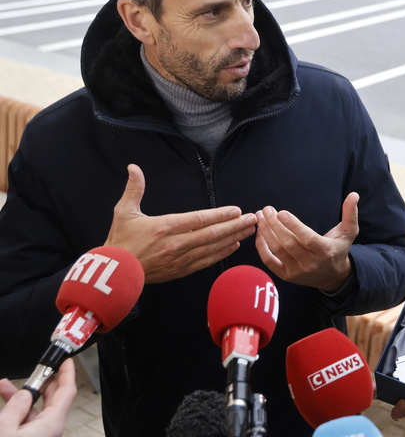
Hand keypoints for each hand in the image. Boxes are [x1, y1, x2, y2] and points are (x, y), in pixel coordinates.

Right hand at [0, 359, 75, 436]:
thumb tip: (24, 394)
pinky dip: (16, 410)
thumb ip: (16, 409)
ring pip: (34, 409)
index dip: (68, 373)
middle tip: (37, 368)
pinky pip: (26, 420)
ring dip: (21, 396)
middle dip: (41, 381)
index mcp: (52, 424)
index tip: (66, 361)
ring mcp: (40, 435)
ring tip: (4, 385)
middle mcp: (50, 429)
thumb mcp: (5, 429)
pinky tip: (4, 399)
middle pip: (52, 398)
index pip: (67, 392)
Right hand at [105, 164, 257, 282]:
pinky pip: (206, 261)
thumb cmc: (120, 241)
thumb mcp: (123, 212)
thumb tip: (133, 167)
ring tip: (250, 230)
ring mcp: (180, 259)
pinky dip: (222, 254)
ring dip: (233, 238)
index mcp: (164, 227)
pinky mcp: (181, 271)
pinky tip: (234, 246)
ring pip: (212, 248)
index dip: (219, 215)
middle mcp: (175, 244)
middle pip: (211, 234)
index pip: (198, 219)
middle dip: (235, 226)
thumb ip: (134, 188)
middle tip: (252, 219)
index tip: (236, 210)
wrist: (114, 273)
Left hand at [254, 192, 358, 292]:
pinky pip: (269, 261)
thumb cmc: (338, 249)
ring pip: (277, 250)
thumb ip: (350, 213)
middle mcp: (310, 263)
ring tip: (261, 216)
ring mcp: (297, 271)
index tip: (281, 212)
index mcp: (325, 251)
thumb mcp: (349, 232)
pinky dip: (261, 246)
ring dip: (266, 232)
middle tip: (267, 209)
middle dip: (274, 225)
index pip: (307, 238)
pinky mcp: (286, 275)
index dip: (293, 226)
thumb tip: (354, 195)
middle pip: (288, 243)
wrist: (333, 277)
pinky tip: (260, 232)